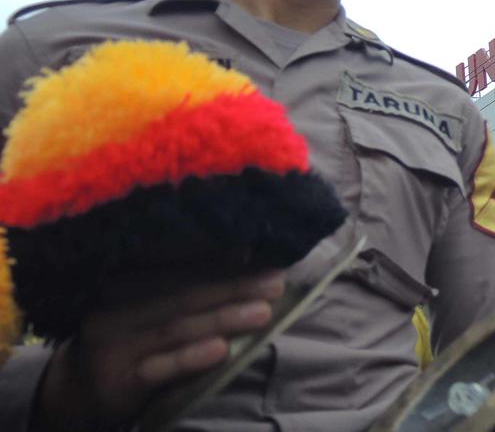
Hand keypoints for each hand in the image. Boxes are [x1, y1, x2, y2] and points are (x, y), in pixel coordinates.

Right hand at [36, 271, 285, 431]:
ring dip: (222, 318)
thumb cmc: (129, 334)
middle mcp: (114, 306)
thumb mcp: (147, 303)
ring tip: (263, 312)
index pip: (172, 263)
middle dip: (232, 287)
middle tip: (274, 282)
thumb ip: (186, 282)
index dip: (213, 256)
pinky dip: (190, 357)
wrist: (76, 388)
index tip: (254, 251)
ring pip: (175, 328)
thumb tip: (244, 253)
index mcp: (122, 278)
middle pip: (182, 295)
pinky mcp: (118, 380)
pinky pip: (159, 367)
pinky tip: (221, 350)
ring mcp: (113, 344)